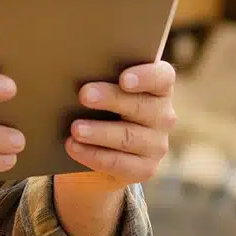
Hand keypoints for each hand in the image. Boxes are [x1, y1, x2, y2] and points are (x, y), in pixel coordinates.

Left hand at [64, 61, 176, 189]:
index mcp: (158, 88)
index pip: (162, 77)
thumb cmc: (99, 107)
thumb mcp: (103, 89)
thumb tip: (75, 66)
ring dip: (99, 132)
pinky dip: (93, 155)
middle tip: (84, 95)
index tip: (124, 79)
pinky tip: (73, 147)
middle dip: (110, 99)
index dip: (145, 76)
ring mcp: (157, 144)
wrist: (100, 151)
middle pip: (140, 105)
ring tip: (75, 128)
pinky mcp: (146, 169)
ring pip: (128, 136)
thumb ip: (100, 75)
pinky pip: (119, 163)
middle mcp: (163, 115)